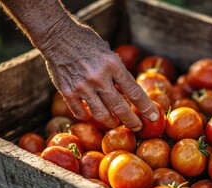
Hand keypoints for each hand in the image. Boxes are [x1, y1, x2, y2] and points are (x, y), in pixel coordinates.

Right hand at [38, 20, 158, 131]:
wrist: (57, 35)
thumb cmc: (86, 41)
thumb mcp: (108, 52)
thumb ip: (117, 71)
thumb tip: (127, 90)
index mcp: (113, 65)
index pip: (135, 92)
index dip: (146, 107)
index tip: (154, 117)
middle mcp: (99, 78)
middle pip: (120, 108)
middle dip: (132, 121)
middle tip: (138, 127)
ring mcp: (82, 86)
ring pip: (102, 115)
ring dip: (111, 122)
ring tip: (114, 122)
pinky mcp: (67, 92)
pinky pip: (81, 113)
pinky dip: (88, 116)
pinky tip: (90, 114)